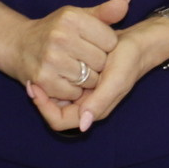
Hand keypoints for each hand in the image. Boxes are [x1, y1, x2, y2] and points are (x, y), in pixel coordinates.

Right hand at [5, 0, 133, 102]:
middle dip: (97, 64)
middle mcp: (60, 36)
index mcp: (71, 18)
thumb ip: (105, 11)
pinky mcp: (43, 79)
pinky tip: (64, 79)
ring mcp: (51, 59)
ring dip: (86, 79)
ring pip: (90, 79)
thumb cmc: (54, 30)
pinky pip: (74, 92)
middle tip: (83, 59)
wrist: (17, 45)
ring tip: (74, 69)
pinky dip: (73, 90)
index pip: (110, 41)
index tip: (92, 45)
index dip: (105, 46)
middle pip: (101, 62)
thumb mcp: (78, 16)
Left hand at [25, 7, 168, 134]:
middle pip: (54, 111)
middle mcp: (86, 104)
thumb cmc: (129, 60)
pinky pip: (61, 84)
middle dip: (42, 97)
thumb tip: (83, 126)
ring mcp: (84, 92)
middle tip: (30, 80)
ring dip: (45, 87)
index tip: (34, 87)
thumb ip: (100, 103)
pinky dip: (53, 76)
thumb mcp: (116, 80)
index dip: (44, 108)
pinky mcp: (82, 79)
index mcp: (93, 110)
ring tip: (36, 72)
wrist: (138, 41)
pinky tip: (48, 63)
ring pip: (55, 97)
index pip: (59, 121)